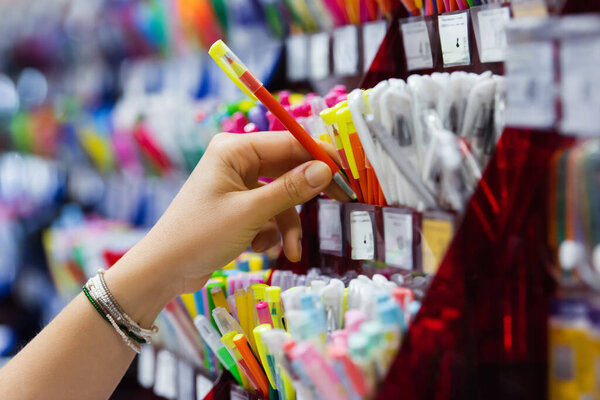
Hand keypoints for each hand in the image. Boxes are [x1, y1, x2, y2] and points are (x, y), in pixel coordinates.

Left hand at [108, 131, 346, 318]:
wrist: (165, 270)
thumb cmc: (200, 234)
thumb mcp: (250, 213)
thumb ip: (290, 190)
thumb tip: (326, 170)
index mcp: (234, 149)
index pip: (288, 142)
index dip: (320, 154)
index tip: (347, 169)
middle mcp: (237, 162)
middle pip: (287, 169)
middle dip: (305, 195)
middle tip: (341, 200)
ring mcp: (238, 186)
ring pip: (281, 197)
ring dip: (287, 225)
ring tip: (291, 251)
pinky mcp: (238, 208)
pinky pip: (269, 214)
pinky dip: (270, 232)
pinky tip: (259, 249)